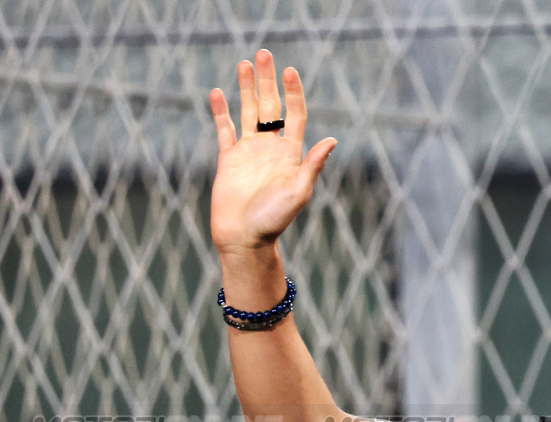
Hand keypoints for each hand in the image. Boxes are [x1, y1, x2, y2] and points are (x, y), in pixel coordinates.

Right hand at [209, 49, 336, 253]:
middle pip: (271, 107)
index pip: (295, 115)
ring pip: (248, 112)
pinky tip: (217, 93)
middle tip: (264, 54)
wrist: (245, 238)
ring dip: (248, 88)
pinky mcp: (228, 160)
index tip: (290, 71)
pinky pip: (224, 130)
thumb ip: (312, 165)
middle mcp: (271, 149)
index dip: (293, 93)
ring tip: (245, 63)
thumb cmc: (275, 220)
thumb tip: (333, 141)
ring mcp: (249, 152)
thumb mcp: (298, 192)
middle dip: (269, 81)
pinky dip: (221, 112)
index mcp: (291, 155)